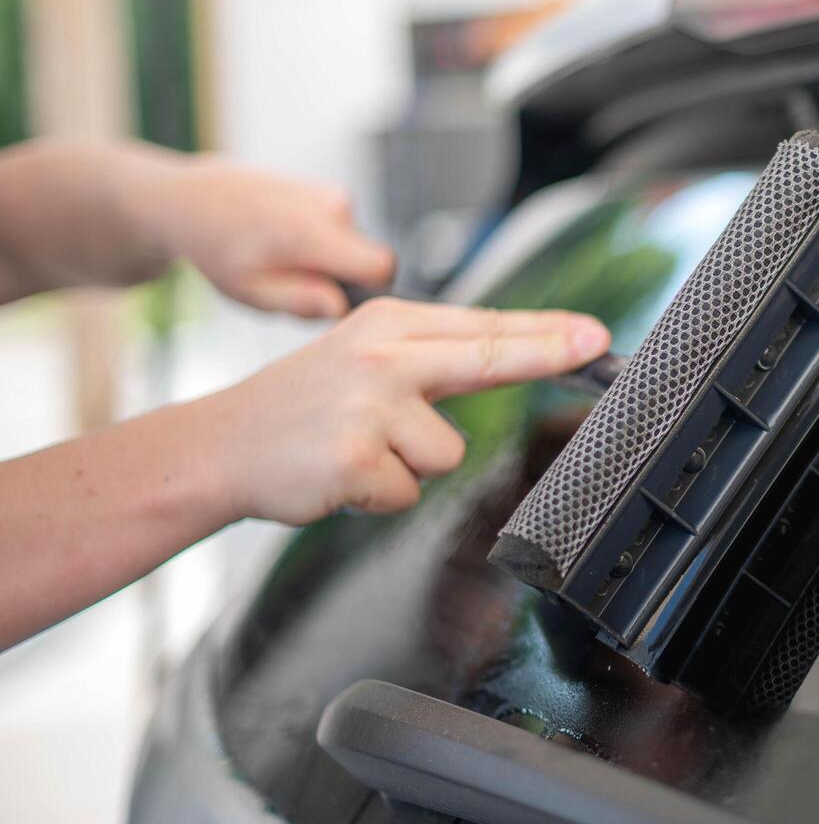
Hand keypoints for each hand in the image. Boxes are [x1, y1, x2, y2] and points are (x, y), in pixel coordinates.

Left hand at [131, 153, 394, 317]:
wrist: (196, 198)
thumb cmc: (218, 248)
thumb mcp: (249, 290)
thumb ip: (299, 301)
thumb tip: (341, 307)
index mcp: (311, 233)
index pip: (381, 266)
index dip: (370, 289)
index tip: (338, 298)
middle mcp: (330, 206)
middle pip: (366, 259)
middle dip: (339, 277)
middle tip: (292, 281)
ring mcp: (331, 194)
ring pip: (353, 246)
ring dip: (326, 260)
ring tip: (282, 258)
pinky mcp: (329, 190)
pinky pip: (343, 230)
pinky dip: (320, 241)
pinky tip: (285, 240)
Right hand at [193, 298, 610, 524]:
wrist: (220, 446)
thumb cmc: (303, 405)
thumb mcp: (363, 358)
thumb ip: (431, 356)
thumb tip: (512, 352)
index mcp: (388, 326)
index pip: (483, 328)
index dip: (544, 333)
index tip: (593, 334)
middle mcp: (382, 358)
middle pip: (487, 358)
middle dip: (545, 352)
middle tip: (592, 343)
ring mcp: (369, 406)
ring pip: (448, 453)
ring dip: (412, 466)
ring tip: (362, 451)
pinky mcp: (354, 458)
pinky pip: (408, 493)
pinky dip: (381, 498)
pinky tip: (343, 477)